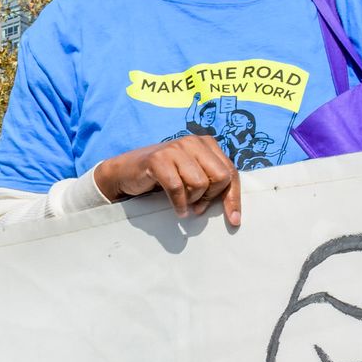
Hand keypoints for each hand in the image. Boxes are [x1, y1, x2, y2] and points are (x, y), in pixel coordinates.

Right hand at [91, 134, 241, 224]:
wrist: (127, 172)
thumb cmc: (164, 176)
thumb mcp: (192, 175)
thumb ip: (211, 183)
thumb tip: (232, 212)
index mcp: (206, 143)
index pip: (231, 172)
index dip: (233, 198)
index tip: (234, 220)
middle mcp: (193, 142)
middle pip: (220, 177)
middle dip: (210, 197)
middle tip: (197, 205)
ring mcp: (175, 148)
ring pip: (200, 183)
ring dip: (191, 200)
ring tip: (183, 202)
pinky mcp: (158, 159)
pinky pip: (177, 188)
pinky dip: (178, 204)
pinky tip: (177, 210)